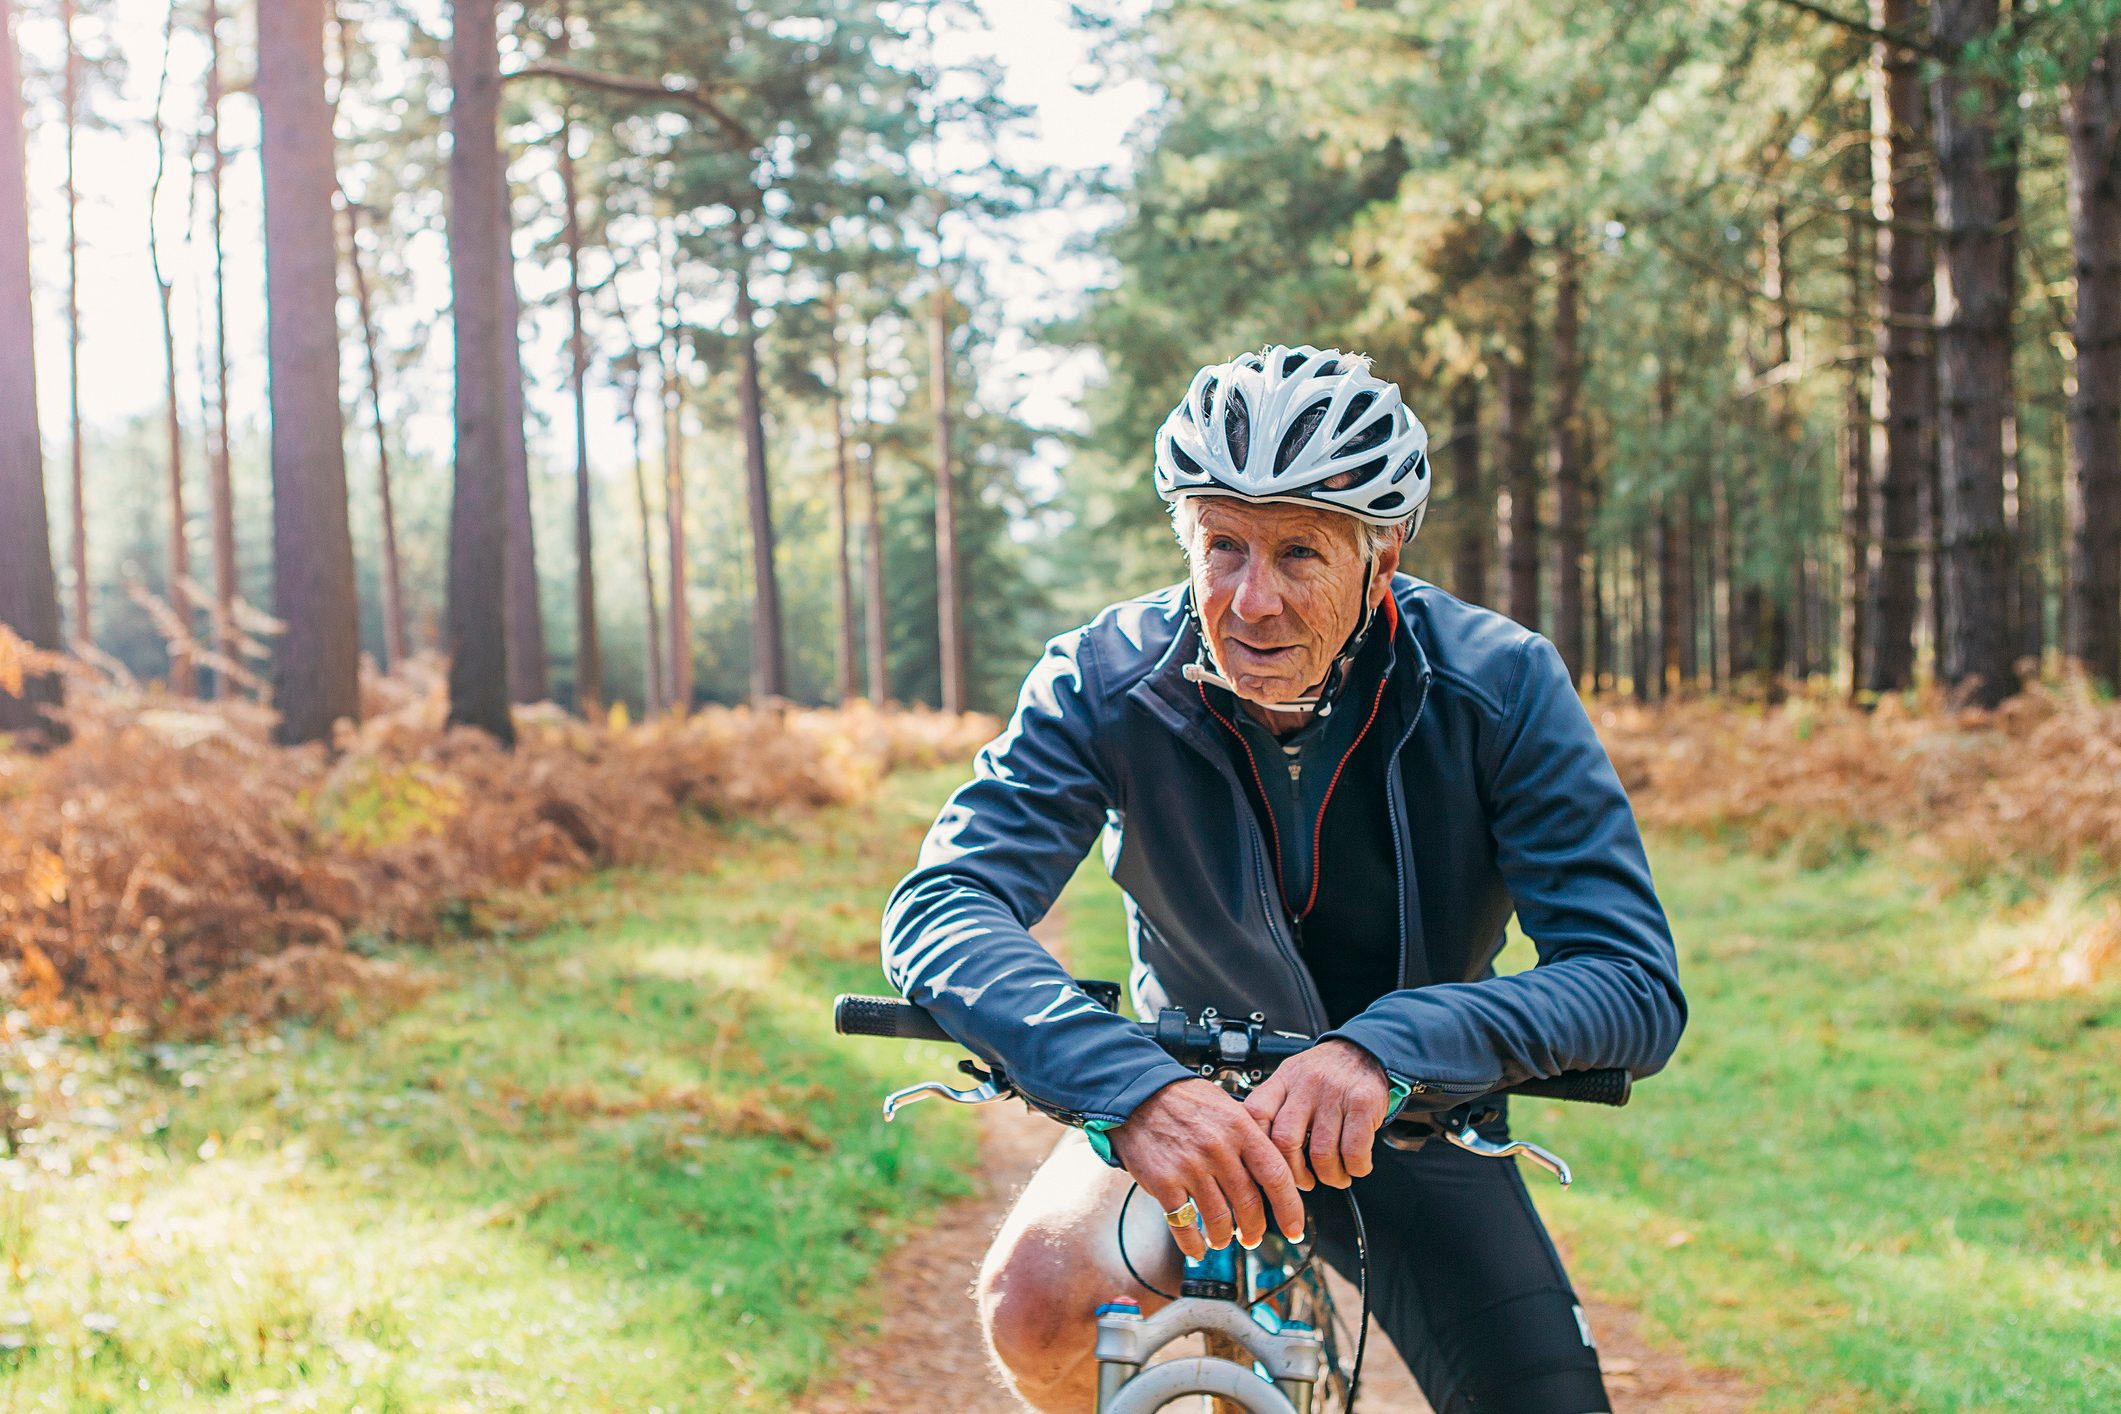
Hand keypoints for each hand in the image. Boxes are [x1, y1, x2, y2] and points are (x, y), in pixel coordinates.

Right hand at [1107, 1078, 1306, 1260]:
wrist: (1138, 1093)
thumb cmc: (1184, 1099)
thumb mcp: (1226, 1105)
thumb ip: (1250, 1135)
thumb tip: (1272, 1168)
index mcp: (1240, 1127)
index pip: (1276, 1175)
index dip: (1289, 1208)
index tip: (1294, 1229)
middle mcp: (1218, 1148)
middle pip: (1249, 1203)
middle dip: (1255, 1228)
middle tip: (1253, 1237)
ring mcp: (1190, 1167)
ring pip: (1219, 1218)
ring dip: (1224, 1237)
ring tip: (1222, 1240)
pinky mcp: (1163, 1181)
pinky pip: (1183, 1223)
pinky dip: (1192, 1243)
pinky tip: (1196, 1248)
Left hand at [1242, 1039, 1391, 1190]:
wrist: (1366, 1051)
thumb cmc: (1326, 1072)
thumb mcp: (1293, 1077)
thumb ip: (1275, 1106)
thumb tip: (1259, 1150)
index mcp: (1284, 1079)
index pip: (1255, 1113)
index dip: (1257, 1146)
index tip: (1267, 1166)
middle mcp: (1306, 1084)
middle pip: (1285, 1141)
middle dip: (1294, 1173)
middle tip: (1305, 1181)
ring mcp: (1334, 1093)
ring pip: (1321, 1152)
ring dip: (1330, 1176)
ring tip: (1334, 1176)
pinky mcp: (1363, 1103)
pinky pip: (1354, 1151)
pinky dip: (1355, 1168)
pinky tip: (1355, 1167)